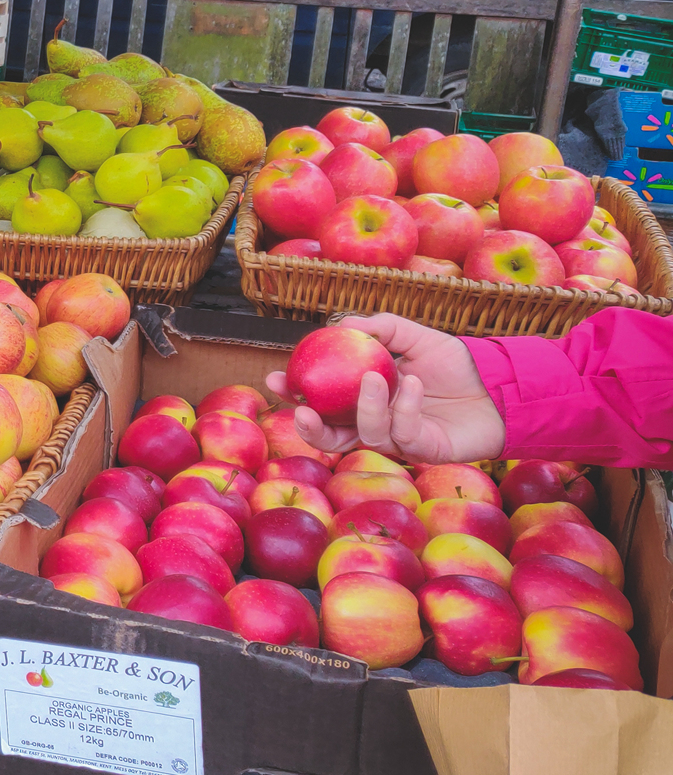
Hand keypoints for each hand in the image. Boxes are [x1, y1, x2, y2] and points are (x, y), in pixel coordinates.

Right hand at [261, 314, 505, 465]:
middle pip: (332, 439)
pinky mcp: (425, 451)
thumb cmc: (457, 364)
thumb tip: (341, 323)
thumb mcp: (415, 337)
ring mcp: (400, 441)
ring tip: (374, 377)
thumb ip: (380, 329)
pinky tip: (413, 382)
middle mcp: (378, 426)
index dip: (294, 397)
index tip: (275, 378)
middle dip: (310, 428)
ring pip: (367, 436)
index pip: (322, 406)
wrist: (500, 384)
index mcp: (366, 402)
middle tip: (302, 407)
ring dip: (366, 407)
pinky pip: (404, 433)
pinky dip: (404, 406)